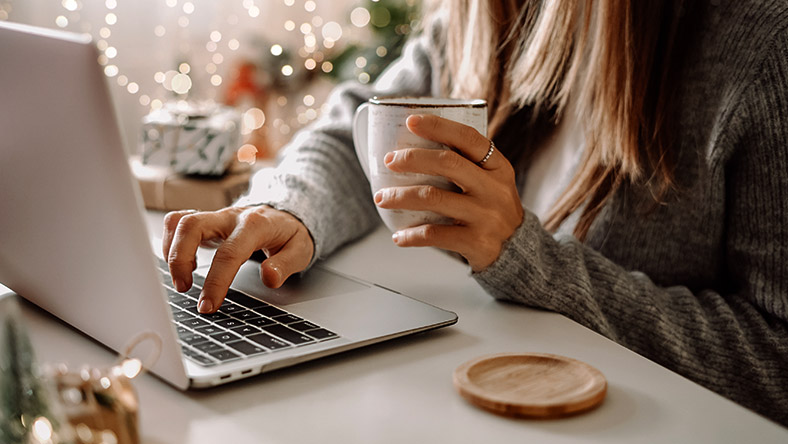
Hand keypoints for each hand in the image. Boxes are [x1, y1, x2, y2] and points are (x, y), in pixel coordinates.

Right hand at [162, 206, 313, 312]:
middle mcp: (231, 217)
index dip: (216, 281)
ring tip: (183, 278)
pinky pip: (178, 222)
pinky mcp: (206, 220)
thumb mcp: (300, 250)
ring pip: (180, 221)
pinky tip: (184, 264)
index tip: (208, 305)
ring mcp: (216, 217)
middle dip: (180, 258)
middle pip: (193, 226)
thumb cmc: (290, 234)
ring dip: (172, 251)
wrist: (285, 213)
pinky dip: (172, 243)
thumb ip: (285, 265)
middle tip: (183, 287)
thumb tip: (269, 278)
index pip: (229, 253)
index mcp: (255, 225)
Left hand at [374, 114, 522, 271]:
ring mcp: (486, 216)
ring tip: (382, 198)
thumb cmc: (492, 209)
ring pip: (434, 198)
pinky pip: (435, 235)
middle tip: (390, 161)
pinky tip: (398, 236)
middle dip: (413, 159)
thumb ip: (467, 165)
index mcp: (498, 167)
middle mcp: (494, 189)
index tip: (411, 121)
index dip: (439, 126)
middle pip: (448, 163)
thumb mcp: (492, 182)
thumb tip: (414, 148)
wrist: (516, 250)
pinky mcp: (476, 242)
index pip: (468, 138)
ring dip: (401, 196)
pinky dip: (411, 235)